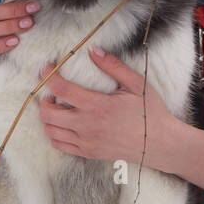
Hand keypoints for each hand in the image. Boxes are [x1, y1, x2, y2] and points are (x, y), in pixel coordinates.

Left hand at [37, 46, 180, 170]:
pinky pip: (60, 145)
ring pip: (51, 131)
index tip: (47, 68)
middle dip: (44, 99)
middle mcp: (88, 126)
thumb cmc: (150, 112)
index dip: (49, 77)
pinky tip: (65, 124)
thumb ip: (113, 66)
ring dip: (48, 117)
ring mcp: (87, 142)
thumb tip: (94, 50)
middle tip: (52, 92)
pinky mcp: (89, 153)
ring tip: (59, 107)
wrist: (160, 144)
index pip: (62, 90)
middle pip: (48, 114)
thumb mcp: (136, 84)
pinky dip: (55, 134)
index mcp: (98, 106)